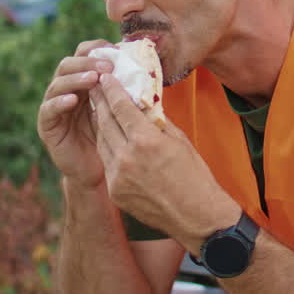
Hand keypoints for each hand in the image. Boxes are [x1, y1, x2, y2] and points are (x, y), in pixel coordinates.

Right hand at [37, 40, 115, 186]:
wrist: (98, 171)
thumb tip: (144, 68)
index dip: (96, 49)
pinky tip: (72, 100)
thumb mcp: (119, 109)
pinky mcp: (47, 125)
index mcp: (83, 81)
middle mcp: (66, 90)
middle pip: (68, 64)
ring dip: (76, 79)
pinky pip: (49, 109)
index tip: (114, 49)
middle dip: (87, 62)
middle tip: (107, 67)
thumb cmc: (113, 137)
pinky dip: (60, 102)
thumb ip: (124, 90)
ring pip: (57, 84)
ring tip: (92, 79)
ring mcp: (54, 106)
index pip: (83, 55)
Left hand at [90, 73, 239, 247]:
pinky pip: (107, 162)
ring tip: (101, 110)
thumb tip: (141, 103)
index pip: (121, 107)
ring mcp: (118, 176)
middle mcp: (127, 157)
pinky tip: (110, 138)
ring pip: (102, 141)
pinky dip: (108, 147)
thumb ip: (156, 120)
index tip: (106, 77)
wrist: (196, 216)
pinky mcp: (115, 191)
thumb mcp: (179, 140)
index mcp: (146, 140)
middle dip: (101, 102)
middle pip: (106, 122)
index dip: (112, 89)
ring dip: (101, 124)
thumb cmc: (195, 175)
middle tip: (97, 87)